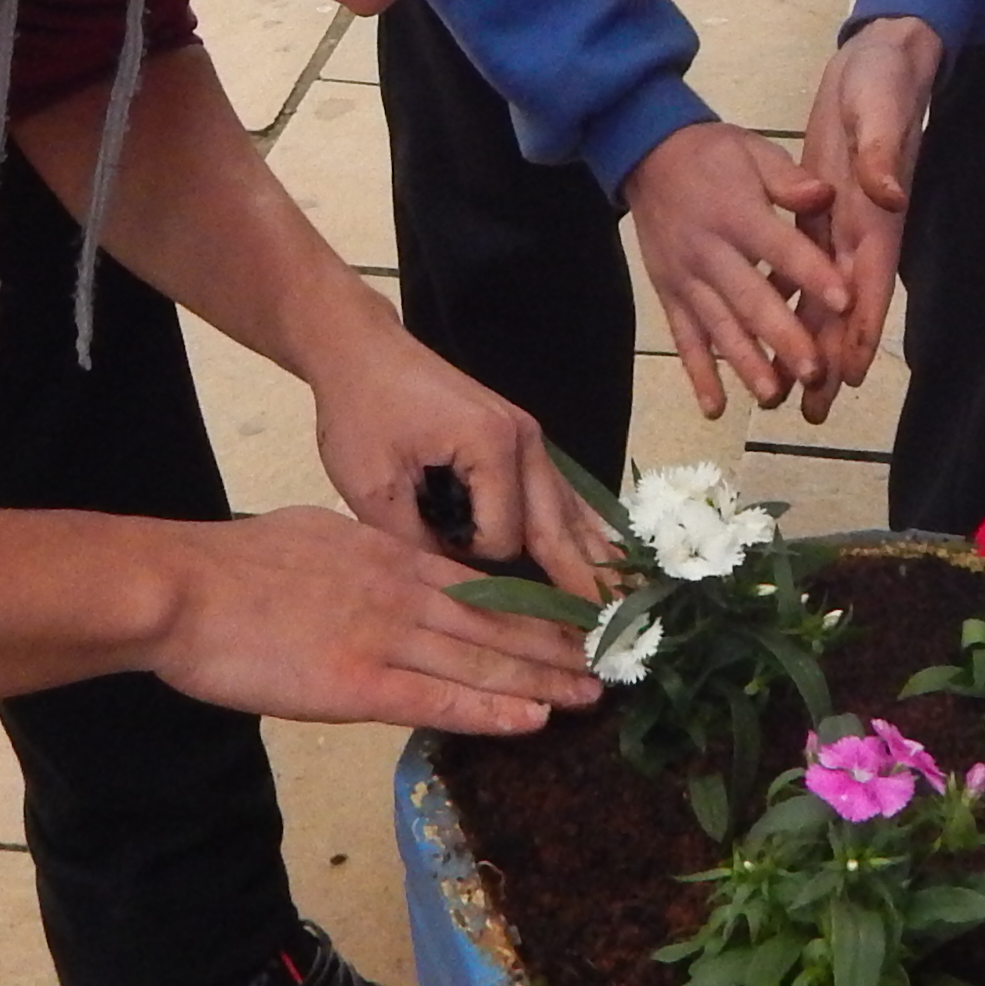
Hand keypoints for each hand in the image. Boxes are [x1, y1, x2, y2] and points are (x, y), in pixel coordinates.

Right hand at [144, 508, 603, 737]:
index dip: (532, 605)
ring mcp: (383, 638)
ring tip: (592, 692)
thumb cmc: (229, 567)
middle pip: (496, 620)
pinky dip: (492, 709)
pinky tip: (534, 717)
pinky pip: (440, 700)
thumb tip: (377, 563)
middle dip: (557, 644)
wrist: (182, 590)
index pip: (478, 584)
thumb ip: (357, 555)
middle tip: (608, 659)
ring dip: (543, 679)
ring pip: (482, 659)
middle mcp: (400, 592)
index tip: (572, 618)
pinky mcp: (358, 684)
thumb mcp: (311, 535)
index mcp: (386, 556)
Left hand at [305, 332, 611, 598]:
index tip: (437, 548)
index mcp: (492, 446)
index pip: (504, 538)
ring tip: (623, 601)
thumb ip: (414, 541)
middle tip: (611, 632)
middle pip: (559, 527)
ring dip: (592, 557)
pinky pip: (560, 494)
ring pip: (571, 511)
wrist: (363, 353)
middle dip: (582, 581)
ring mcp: (531, 438)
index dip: (473, 559)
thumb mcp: (371, 485)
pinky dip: (581, 528)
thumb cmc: (361, 414)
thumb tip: (454, 587)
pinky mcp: (523, 440)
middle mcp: (526, 441)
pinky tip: (604, 555)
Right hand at [622, 119, 847, 418]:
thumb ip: (787, 178)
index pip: (780, 248)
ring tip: (772, 396)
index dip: (811, 274)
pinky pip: (683, 338)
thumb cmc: (712, 155)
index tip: (844, 302)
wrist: (646, 155)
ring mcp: (686, 278)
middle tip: (814, 372)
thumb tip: (825, 194)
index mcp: (737, 213)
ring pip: (718, 327)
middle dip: (783, 338)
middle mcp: (710, 252)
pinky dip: (698, 374)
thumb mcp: (752, 150)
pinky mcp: (669, 294)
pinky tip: (715, 408)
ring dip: (745, 364)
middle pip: (750, 299)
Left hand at [791, 16, 943, 410]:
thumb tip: (887, 191)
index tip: (844, 376)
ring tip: (785, 393)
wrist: (881, 57)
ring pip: (819, 298)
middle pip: (843, 309)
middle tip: (810, 412)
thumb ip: (883, 154)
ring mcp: (840, 226)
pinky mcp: (820, 212)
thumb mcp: (880, 112)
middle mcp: (862, 230)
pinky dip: (784, 301)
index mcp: (878, 214)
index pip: (868, 284)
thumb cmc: (884, 83)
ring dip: (803, 343)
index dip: (856, 331)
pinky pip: (799, 269)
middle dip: (827, 360)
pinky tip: (762, 332)